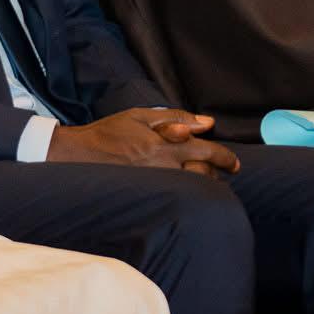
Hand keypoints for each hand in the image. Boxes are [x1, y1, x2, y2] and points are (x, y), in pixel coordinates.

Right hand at [46, 108, 240, 176]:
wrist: (79, 156)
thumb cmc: (109, 133)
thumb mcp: (140, 116)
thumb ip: (175, 117)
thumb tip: (206, 123)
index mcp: (164, 144)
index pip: (206, 152)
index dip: (224, 158)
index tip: (234, 164)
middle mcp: (163, 166)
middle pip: (204, 174)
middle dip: (217, 173)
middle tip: (222, 172)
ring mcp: (156, 183)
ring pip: (192, 188)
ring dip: (203, 184)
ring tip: (206, 180)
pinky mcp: (147, 194)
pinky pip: (176, 196)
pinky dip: (186, 193)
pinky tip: (186, 191)